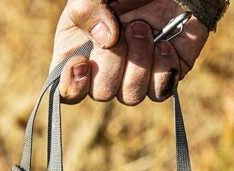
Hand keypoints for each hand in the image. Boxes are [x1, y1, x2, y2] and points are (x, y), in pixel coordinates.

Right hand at [53, 1, 209, 104]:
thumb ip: (87, 10)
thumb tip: (106, 41)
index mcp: (80, 50)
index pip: (68, 91)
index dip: (73, 86)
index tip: (83, 63)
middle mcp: (106, 69)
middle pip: (102, 93)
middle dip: (113, 61)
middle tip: (125, 29)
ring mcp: (136, 76)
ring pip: (131, 96)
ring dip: (139, 61)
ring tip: (144, 29)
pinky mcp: (163, 76)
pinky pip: (160, 91)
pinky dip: (163, 68)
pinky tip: (164, 44)